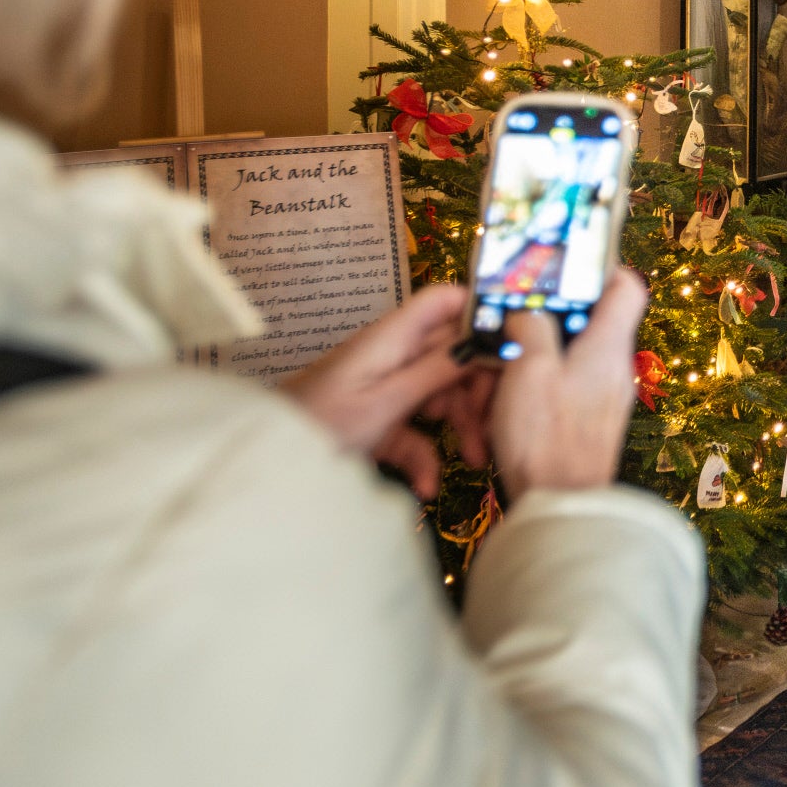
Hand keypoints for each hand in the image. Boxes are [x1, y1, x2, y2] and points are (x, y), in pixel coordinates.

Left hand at [283, 284, 491, 499]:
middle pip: (454, 353)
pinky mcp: (380, 420)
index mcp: (394, 337)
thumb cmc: (321, 423)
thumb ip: (436, 371)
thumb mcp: (385, 400)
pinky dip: (425, 456)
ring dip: (461, 426)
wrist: (271, 463)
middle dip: (479, 387)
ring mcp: (387, 388)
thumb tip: (484, 342)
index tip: (516, 344)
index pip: (446, 300)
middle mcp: (395, 355)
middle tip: (496, 421)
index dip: (483, 312)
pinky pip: (416, 430)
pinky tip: (427, 486)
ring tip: (474, 461)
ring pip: (442, 393)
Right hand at [486, 270, 650, 497]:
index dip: (599, 268)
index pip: (626, 287)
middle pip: (579, 325)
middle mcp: (611, 369)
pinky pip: (553, 394)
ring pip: (558, 363)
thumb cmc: (546, 438)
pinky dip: (522, 397)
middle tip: (499, 337)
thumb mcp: (529, 369)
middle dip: (533, 330)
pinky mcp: (584, 423)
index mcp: (607, 346)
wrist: (559, 509)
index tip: (561, 267)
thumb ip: (531, 327)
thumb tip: (528, 312)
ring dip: (518, 371)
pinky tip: (492, 417)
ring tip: (485, 392)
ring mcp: (600, 398)